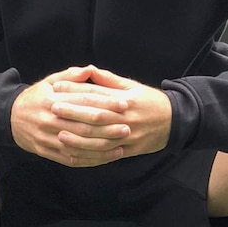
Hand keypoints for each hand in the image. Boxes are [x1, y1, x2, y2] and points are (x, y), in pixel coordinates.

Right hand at [10, 66, 130, 166]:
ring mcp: (47, 138)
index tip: (124, 103)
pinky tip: (106, 157)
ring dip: (102, 147)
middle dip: (107, 128)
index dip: (105, 103)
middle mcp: (49, 120)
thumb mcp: (48, 82)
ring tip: (121, 144)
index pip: (83, 101)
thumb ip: (70, 77)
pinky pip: (71, 158)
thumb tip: (89, 70)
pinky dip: (90, 160)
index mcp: (52, 100)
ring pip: (79, 145)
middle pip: (83, 126)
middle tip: (127, 127)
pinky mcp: (47, 152)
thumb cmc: (35, 98)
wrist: (9, 118)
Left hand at [50, 66, 172, 160]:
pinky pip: (107, 155)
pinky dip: (90, 156)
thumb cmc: (150, 100)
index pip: (96, 95)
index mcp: (125, 100)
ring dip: (78, 138)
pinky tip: (75, 154)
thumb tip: (88, 70)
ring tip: (59, 134)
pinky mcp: (129, 150)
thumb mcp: (132, 86)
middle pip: (95, 117)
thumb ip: (108, 80)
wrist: (175, 121)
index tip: (57, 88)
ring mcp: (128, 136)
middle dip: (72, 113)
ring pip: (100, 139)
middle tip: (52, 108)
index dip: (75, 91)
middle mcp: (126, 119)